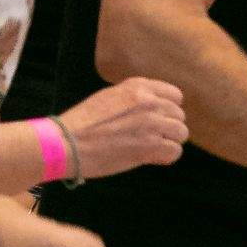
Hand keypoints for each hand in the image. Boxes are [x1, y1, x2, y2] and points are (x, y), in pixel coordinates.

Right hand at [58, 78, 186, 179]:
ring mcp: (151, 123)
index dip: (168, 111)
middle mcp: (149, 101)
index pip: (175, 96)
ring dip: (169, 143)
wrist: (65, 143)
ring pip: (180, 133)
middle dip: (168, 129)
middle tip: (151, 139)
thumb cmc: (82, 123)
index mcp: (139, 87)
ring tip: (152, 149)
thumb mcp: (109, 97)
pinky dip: (166, 157)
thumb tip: (155, 109)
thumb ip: (135, 99)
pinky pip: (175, 151)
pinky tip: (152, 159)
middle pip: (179, 115)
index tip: (158, 121)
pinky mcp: (150, 145)